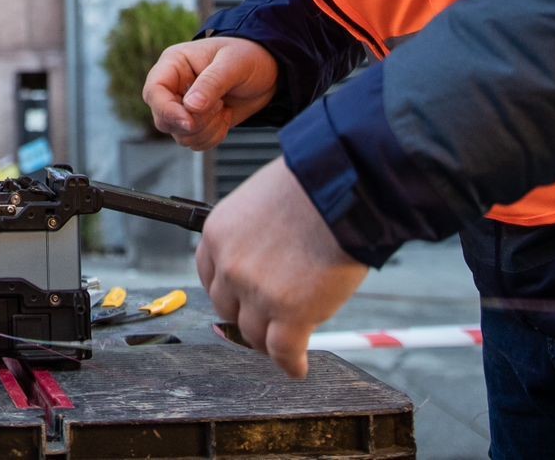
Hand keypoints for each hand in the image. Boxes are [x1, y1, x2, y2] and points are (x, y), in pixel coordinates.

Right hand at [143, 37, 278, 149]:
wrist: (269, 71)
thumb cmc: (249, 56)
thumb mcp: (233, 63)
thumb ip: (211, 83)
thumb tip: (190, 107)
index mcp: (173, 64)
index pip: (154, 92)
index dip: (167, 110)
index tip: (190, 121)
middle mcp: (173, 87)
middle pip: (164, 119)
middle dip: (194, 122)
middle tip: (220, 106)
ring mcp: (183, 107)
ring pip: (180, 135)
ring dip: (206, 130)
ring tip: (224, 107)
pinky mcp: (197, 123)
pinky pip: (195, 143)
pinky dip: (213, 137)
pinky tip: (225, 117)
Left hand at [196, 157, 367, 378]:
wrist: (345, 188)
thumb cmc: (312, 187)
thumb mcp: (261, 202)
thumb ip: (252, 236)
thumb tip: (263, 260)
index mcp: (218, 233)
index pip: (209, 276)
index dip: (228, 292)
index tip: (240, 301)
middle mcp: (230, 265)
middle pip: (228, 309)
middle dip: (246, 317)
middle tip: (266, 322)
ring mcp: (257, 292)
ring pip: (254, 335)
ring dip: (269, 342)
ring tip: (285, 345)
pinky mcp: (291, 314)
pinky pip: (284, 352)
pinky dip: (291, 364)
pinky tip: (297, 368)